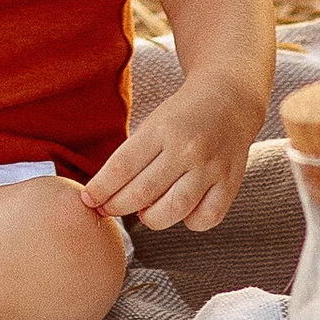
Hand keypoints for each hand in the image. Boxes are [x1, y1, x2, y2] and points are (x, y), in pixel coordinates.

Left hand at [79, 72, 253, 233]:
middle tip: (107, 209)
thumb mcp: (154, 123)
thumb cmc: (183, 114)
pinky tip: (181, 210)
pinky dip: (189, 222)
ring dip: (149, 219)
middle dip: (116, 207)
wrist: (229, 98)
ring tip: (143, 212)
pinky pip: (205, 218)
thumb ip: (133, 156)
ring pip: (172, 211)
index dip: (100, 189)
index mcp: (163, 128)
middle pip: (142, 193)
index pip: (122, 167)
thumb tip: (105, 195)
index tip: (89, 199)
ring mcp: (211, 167)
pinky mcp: (231, 182)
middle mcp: (188, 148)